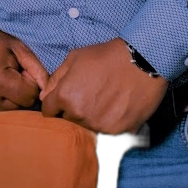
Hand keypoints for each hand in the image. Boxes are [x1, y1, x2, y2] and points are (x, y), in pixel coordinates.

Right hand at [0, 28, 49, 114]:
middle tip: (10, 75)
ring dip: (7, 100)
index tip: (21, 71)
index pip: (30, 96)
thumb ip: (36, 68)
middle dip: (20, 93)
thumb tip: (47, 90)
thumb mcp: (16, 47)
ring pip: (6, 114)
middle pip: (19, 108)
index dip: (30, 83)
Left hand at [39, 38, 167, 135]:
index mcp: (65, 97)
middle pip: (70, 120)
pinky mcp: (121, 132)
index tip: (68, 95)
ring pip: (90, 127)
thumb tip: (44, 97)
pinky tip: (121, 105)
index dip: (57, 102)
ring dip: (94, 117)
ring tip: (108, 98)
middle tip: (92, 93)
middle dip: (76, 109)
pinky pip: (111, 130)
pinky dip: (114, 121)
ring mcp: (101, 127)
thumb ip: (56, 78)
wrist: (142, 59)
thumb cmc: (106, 55)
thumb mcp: (75, 57)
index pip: (49, 111)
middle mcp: (81, 116)